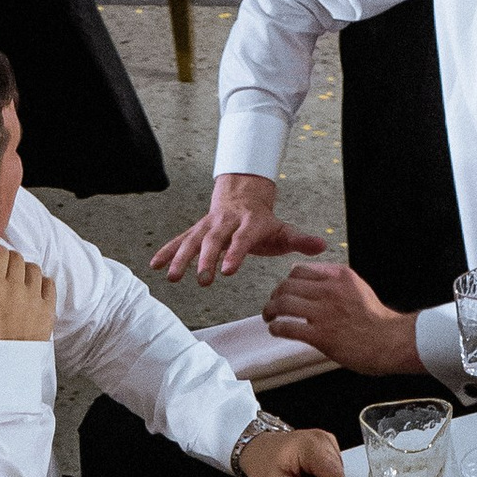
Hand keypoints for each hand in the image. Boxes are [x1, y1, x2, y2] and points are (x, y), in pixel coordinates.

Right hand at [0, 241, 56, 343]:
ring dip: (22, 271)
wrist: (3, 373)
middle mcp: (16, 289)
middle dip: (4, 260)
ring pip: (32, 267)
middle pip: (15, 256)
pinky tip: (30, 292)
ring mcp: (35, 298)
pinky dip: (39, 283)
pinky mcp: (48, 309)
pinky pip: (48, 282)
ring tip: (15, 284)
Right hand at [153, 175, 327, 284]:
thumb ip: (300, 240)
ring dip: (181, 258)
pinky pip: (179, 241)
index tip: (229, 271)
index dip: (236, 254)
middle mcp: (226, 223)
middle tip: (202, 279)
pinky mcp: (195, 231)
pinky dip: (167, 252)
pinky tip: (154, 266)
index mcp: (249, 224)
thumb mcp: (284, 230)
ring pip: (193, 240)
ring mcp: (208, 226)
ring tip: (173, 278)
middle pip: (214, 240)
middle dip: (206, 259)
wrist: (243, 197)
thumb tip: (322, 245)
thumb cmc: (264, 222)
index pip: (242, 239)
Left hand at [239, 424, 344, 476]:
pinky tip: (306, 473)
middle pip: (338, 474)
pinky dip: (321, 475)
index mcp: (311, 445)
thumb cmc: (261, 463)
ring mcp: (325, 440)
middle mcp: (321, 439)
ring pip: (336, 472)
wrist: (255, 449)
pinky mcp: (325, 445)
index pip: (336, 476)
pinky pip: (332, 467)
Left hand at [266, 260, 420, 376]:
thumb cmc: (377, 321)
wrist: (391, 341)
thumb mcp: (358, 289)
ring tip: (269, 317)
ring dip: (271, 310)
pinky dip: (277, 328)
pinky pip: (288, 327)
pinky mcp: (320, 335)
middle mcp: (330, 290)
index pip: (301, 270)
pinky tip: (276, 330)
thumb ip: (337, 283)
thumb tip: (314, 281)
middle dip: (275, 295)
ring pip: (284, 303)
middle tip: (272, 305)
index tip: (284, 290)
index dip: (287, 281)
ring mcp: (324, 313)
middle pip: (288, 285)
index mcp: (340, 276)